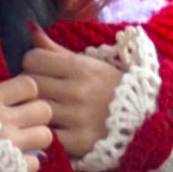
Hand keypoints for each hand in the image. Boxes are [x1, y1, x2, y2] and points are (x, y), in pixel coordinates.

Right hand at [0, 61, 53, 171]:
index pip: (30, 85)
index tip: (17, 99)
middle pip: (44, 110)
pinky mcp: (12, 171)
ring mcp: (11, 147)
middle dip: (37, 114)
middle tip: (24, 122)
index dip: (27, 91)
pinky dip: (27, 164)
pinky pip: (36, 164)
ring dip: (36, 139)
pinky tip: (14, 163)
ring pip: (46, 136)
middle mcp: (5, 120)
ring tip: (23, 142)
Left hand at [19, 26, 123, 161]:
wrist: (142, 121)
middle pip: (31, 84)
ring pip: (35, 110)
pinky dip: (44, 133)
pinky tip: (50, 131)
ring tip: (41, 112)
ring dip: (34, 112)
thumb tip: (30, 29)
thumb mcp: (89, 64)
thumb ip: (56, 50)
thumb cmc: (110, 89)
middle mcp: (77, 91)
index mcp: (80, 67)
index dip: (31, 64)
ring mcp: (76, 118)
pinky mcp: (77, 142)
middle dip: (30, 88)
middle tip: (38, 94)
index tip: (39, 72)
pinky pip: (46, 135)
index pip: (33, 59)